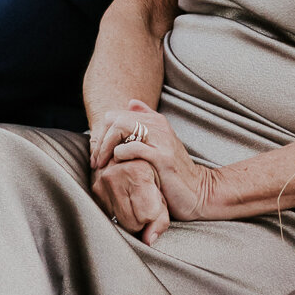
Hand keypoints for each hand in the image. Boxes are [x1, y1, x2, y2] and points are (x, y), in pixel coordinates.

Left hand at [88, 100, 216, 243]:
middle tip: (96, 160)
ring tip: (102, 165)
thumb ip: (147, 122)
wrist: (198, 192)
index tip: (97, 152)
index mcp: (156, 121)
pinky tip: (119, 167)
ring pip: (121, 127)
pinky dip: (119, 156)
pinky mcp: (162, 158)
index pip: (116, 114)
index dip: (101, 133)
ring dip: (105, 147)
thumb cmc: (173, 172)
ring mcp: (161, 140)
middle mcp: (159, 126)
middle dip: (100, 139)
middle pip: (115, 118)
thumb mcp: (161, 143)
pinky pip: (131, 148)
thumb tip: (131, 102)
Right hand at [91, 154, 170, 239]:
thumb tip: (149, 241)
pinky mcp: (94, 190)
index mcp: (138, 172)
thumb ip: (160, 219)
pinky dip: (118, 213)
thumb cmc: (153, 176)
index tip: (154, 205)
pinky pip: (109, 217)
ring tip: (133, 201)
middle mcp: (116, 175)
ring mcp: (102, 183)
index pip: (146, 215)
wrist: (131, 155)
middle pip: (131, 223)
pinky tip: (123, 201)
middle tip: (144, 205)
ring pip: (119, 222)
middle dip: (141, 220)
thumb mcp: (163, 193)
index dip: (153, 215)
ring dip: (128, 218)